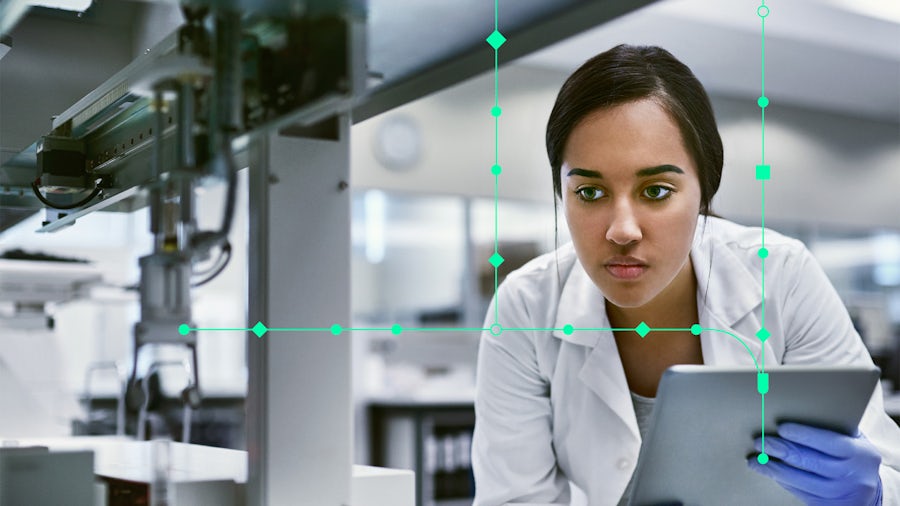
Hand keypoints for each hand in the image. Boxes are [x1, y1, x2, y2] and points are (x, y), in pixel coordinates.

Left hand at [747, 423, 882, 504]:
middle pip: (809, 460)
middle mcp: (853, 475)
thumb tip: (796, 412)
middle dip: (780, 450)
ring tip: (756, 460)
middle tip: (760, 442)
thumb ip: (834, 430)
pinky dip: (783, 481)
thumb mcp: (854, 442)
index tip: (781, 428)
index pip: (827, 441)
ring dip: (774, 469)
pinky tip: (772, 473)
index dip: (802, 434)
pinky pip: (800, 492)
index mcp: (860, 454)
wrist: (869, 492)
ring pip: (800, 479)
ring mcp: (841, 493)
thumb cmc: (854, 458)